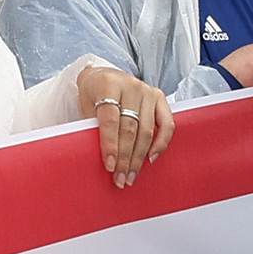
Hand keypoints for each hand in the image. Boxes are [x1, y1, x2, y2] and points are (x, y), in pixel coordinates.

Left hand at [76, 64, 177, 182]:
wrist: (104, 75)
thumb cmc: (92, 94)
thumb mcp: (85, 105)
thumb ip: (93, 127)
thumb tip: (103, 158)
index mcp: (108, 84)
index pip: (110, 119)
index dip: (110, 145)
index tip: (109, 166)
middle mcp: (131, 85)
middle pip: (130, 128)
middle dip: (125, 157)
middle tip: (120, 178)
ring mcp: (147, 91)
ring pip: (147, 130)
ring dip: (139, 157)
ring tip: (130, 175)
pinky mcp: (159, 97)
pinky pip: (166, 124)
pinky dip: (161, 143)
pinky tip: (152, 158)